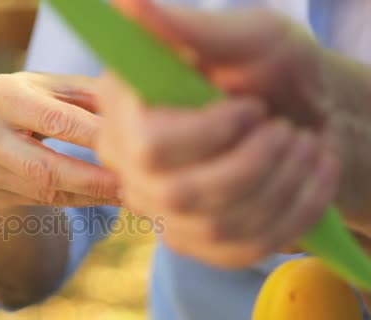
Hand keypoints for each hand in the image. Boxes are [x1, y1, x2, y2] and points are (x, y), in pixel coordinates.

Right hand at [0, 73, 120, 208]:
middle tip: (131, 184)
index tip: (132, 146)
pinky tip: (106, 198)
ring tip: (127, 194)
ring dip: (90, 194)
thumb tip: (135, 108)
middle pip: (45, 166)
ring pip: (44, 190)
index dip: (95, 136)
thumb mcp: (51, 89)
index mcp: (0, 93)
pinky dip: (79, 200)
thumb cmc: (31, 103)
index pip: (55, 120)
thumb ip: (88, 95)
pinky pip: (41, 201)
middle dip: (93, 178)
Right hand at [95, 1, 342, 267]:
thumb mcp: (245, 38)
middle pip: (180, 194)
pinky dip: (294, 213)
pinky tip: (309, 179)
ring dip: (282, 185)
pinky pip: (241, 249)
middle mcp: (129, 161)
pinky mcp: (192, 238)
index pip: (147, 146)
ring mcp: (158, 205)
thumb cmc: (272, 71)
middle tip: (284, 130)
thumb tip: (123, 1)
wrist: (303, 117)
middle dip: (254, 165)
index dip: (209, 135)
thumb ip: (185, 26)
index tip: (252, 108)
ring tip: (303, 147)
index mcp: (126, 108)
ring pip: (217, 224)